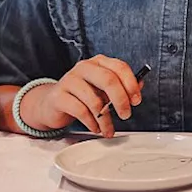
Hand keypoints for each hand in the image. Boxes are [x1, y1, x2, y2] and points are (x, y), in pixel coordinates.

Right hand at [24, 55, 141, 137]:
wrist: (52, 104)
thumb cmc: (81, 96)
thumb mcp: (103, 90)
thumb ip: (122, 86)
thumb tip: (139, 85)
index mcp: (98, 63)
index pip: (119, 67)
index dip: (131, 85)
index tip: (136, 101)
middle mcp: (83, 68)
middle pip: (108, 80)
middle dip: (121, 101)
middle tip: (125, 115)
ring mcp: (69, 80)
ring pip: (94, 100)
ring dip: (105, 120)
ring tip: (107, 129)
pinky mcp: (58, 96)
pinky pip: (80, 111)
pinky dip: (91, 123)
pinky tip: (95, 127)